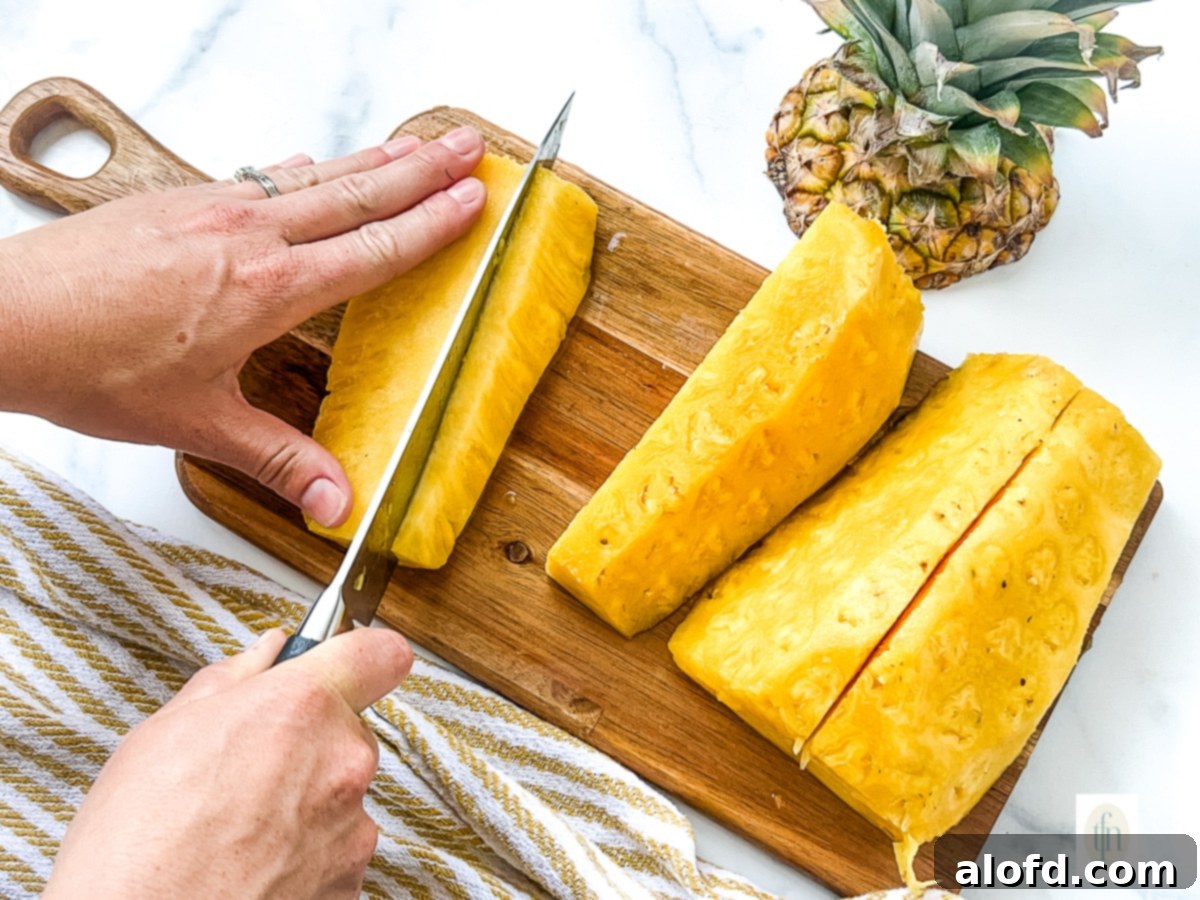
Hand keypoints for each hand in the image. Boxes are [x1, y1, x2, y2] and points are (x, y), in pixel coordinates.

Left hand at [0, 127, 486, 526]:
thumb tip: (334, 501)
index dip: (431, 225)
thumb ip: (277, 458)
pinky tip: (310, 162)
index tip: (472, 200)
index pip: (373, 249)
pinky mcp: (179, 198)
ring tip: (413, 142)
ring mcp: (213, 205)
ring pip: (313, 174)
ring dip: (372, 156)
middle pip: (357, 193)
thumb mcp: (198, 423)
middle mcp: (249, 233)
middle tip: (466, 146)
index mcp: (269, 287)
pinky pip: (260, 173)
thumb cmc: (92, 365)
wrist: (4, 318)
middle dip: (421, 169)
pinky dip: (302, 167)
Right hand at [42, 627, 411, 898]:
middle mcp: (343, 762)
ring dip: (305, 800)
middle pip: (350, 729)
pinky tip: (251, 862)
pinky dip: (304, 852)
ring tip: (237, 825)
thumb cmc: (137, 843)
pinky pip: (336, 847)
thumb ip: (232, 678)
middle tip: (247, 764)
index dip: (361, 655)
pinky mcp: (351, 880)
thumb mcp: (165, 730)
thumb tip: (266, 653)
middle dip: (308, 739)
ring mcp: (352, 826)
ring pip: (341, 791)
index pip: (381, 653)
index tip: (346, 663)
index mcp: (302, 707)